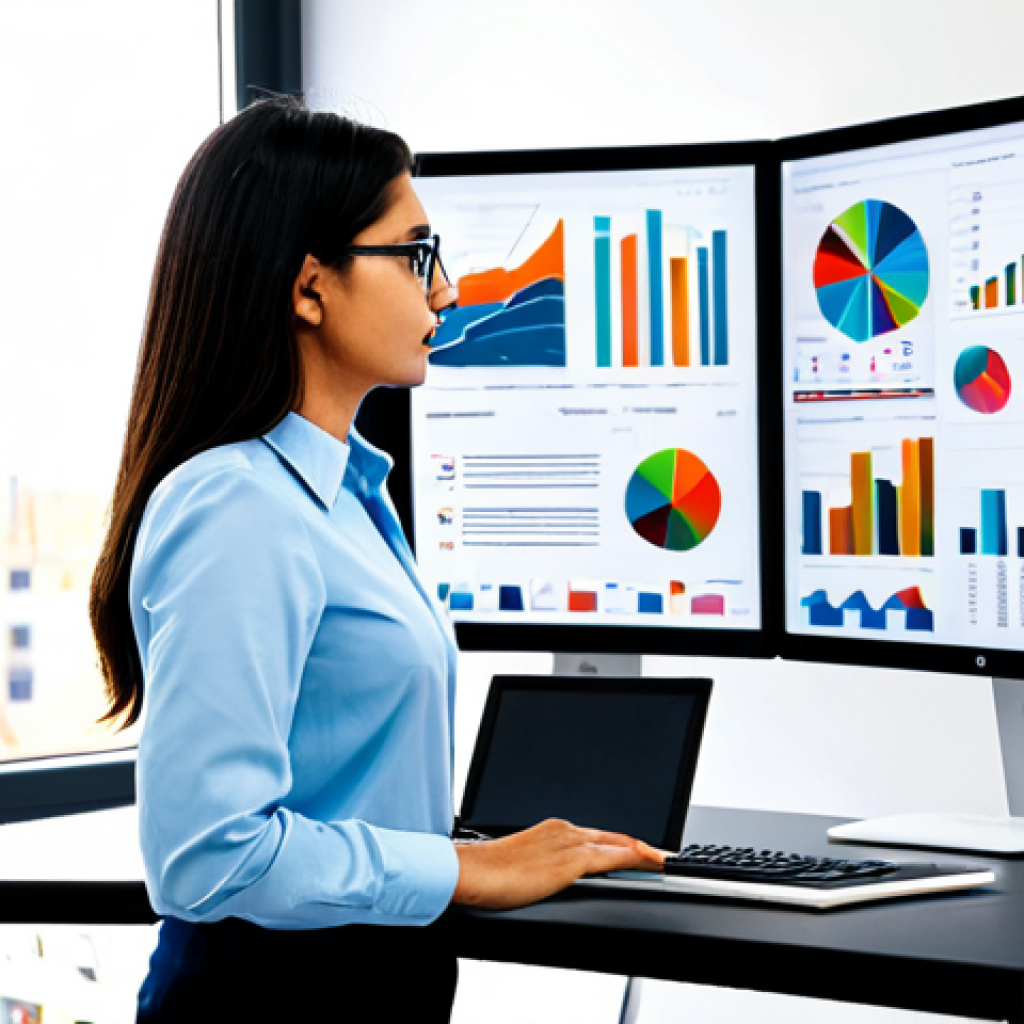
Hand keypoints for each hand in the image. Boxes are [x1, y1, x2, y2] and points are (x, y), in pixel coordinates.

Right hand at [451, 818, 665, 910]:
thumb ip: (542, 867)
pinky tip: (650, 862)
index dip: (621, 843)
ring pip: (617, 843)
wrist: (473, 871)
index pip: (596, 836)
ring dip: (642, 851)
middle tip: (661, 855)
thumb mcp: (523, 865)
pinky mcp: (570, 859)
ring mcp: (568, 842)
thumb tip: (549, 879)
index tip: (639, 850)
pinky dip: (635, 857)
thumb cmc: (489, 872)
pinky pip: (612, 857)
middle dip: (638, 845)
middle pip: (612, 837)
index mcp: (552, 829)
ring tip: (662, 859)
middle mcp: (564, 829)